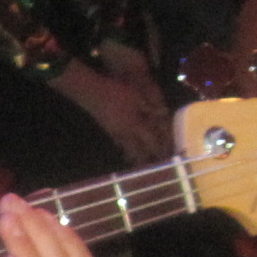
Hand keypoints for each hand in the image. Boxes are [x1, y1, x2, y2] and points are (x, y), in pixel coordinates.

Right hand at [61, 45, 172, 162]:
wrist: (91, 93)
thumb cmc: (115, 92)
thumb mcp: (136, 96)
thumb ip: (150, 107)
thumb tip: (163, 113)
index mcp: (135, 124)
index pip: (150, 140)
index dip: (159, 148)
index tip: (166, 155)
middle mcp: (125, 132)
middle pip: (137, 149)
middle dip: (145, 158)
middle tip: (153, 165)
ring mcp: (114, 131)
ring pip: (126, 147)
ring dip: (133, 156)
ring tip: (138, 163)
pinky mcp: (106, 128)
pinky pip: (117, 142)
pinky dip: (122, 147)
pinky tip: (122, 148)